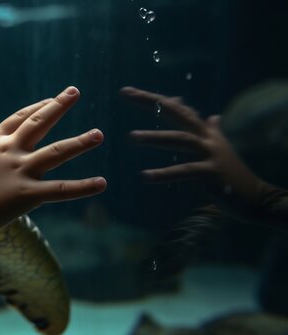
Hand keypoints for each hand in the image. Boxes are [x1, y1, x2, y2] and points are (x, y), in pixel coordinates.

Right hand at [0, 86, 106, 234]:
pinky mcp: (28, 194)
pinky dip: (83, 187)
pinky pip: (60, 190)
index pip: (20, 118)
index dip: (38, 107)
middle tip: (75, 92)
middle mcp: (11, 151)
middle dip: (58, 106)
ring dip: (80, 142)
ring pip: (57, 152)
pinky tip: (102, 183)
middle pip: (39, 123)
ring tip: (99, 134)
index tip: (52, 99)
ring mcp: (21, 171)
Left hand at [120, 86, 268, 219]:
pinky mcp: (212, 173)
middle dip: (153, 102)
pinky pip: (185, 171)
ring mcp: (210, 154)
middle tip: (127, 94)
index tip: (128, 91)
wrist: (254, 195)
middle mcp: (207, 137)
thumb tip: (208, 115)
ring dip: (155, 137)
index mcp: (204, 131)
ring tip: (131, 136)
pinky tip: (145, 176)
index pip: (176, 108)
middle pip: (177, 113)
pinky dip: (165, 174)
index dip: (154, 99)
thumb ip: (209, 129)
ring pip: (181, 139)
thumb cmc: (230, 173)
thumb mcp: (218, 147)